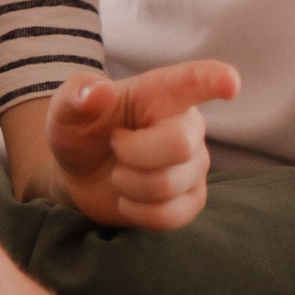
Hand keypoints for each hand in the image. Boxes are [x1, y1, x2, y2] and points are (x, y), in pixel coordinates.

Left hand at [43, 61, 233, 229]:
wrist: (78, 173)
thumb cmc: (80, 131)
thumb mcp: (66, 108)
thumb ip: (77, 95)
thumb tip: (98, 92)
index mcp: (162, 92)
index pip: (195, 81)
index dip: (214, 79)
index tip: (228, 82)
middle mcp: (188, 125)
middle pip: (180, 145)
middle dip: (132, 153)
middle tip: (115, 147)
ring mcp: (195, 165)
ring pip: (167, 185)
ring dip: (128, 184)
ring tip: (120, 171)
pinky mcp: (191, 200)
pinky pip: (169, 215)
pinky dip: (136, 211)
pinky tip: (129, 197)